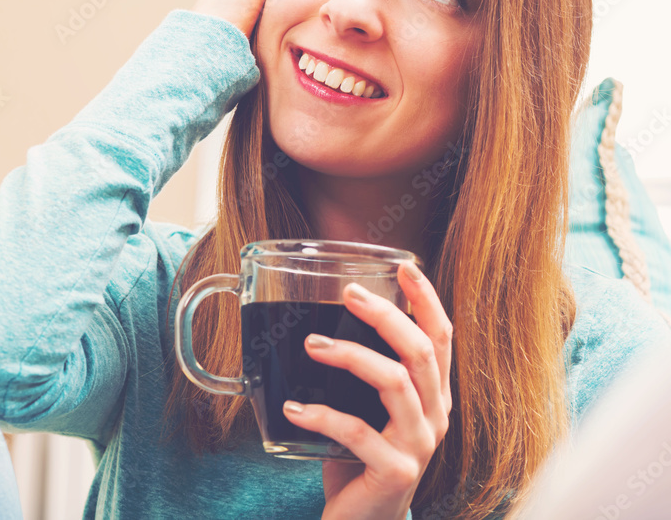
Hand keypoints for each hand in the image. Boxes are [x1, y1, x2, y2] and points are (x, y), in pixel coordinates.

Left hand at [281, 262, 452, 519]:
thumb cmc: (361, 459)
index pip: (442, 337)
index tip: (403, 266)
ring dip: (350, 356)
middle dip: (385, 315)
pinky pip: (357, 432)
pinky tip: (294, 407)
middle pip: (422, 351)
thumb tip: (319, 324)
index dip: (427, 300)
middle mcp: (435, 416)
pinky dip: (321, 415)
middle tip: (349, 293)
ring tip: (310, 345)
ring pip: (395, 382)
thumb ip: (362, 374)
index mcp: (432, 395)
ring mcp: (419, 445)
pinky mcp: (395, 471)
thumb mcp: (368, 409)